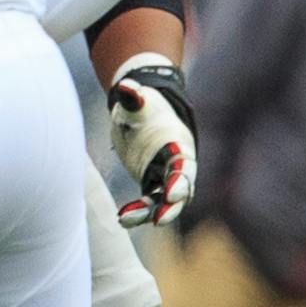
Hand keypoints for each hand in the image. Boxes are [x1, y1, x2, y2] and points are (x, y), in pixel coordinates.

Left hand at [108, 56, 196, 227]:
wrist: (139, 109)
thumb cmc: (141, 103)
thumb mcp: (137, 99)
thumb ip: (133, 96)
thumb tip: (125, 86)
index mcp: (177, 143)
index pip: (184, 164)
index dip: (180, 178)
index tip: (171, 192)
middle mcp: (176, 162)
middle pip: (182, 188)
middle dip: (172, 204)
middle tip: (159, 219)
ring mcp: (165, 174)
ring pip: (165, 201)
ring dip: (151, 212)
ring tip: (126, 220)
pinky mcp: (152, 181)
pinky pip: (149, 201)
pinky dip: (139, 211)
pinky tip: (121, 218)